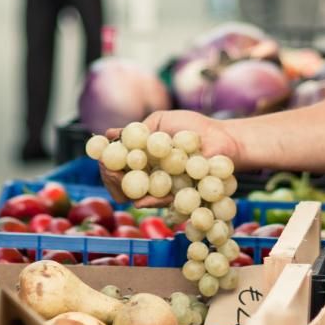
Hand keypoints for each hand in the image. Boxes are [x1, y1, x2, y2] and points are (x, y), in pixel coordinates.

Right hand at [99, 110, 240, 207]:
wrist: (221, 139)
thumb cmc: (191, 127)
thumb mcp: (160, 122)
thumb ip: (137, 130)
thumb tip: (108, 135)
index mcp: (140, 154)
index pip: (112, 162)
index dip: (105, 162)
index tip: (103, 157)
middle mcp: (145, 172)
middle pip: (116, 181)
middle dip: (109, 176)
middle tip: (111, 170)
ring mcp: (157, 186)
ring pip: (131, 195)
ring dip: (122, 188)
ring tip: (121, 178)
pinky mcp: (173, 197)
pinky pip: (155, 203)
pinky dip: (147, 201)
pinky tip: (139, 199)